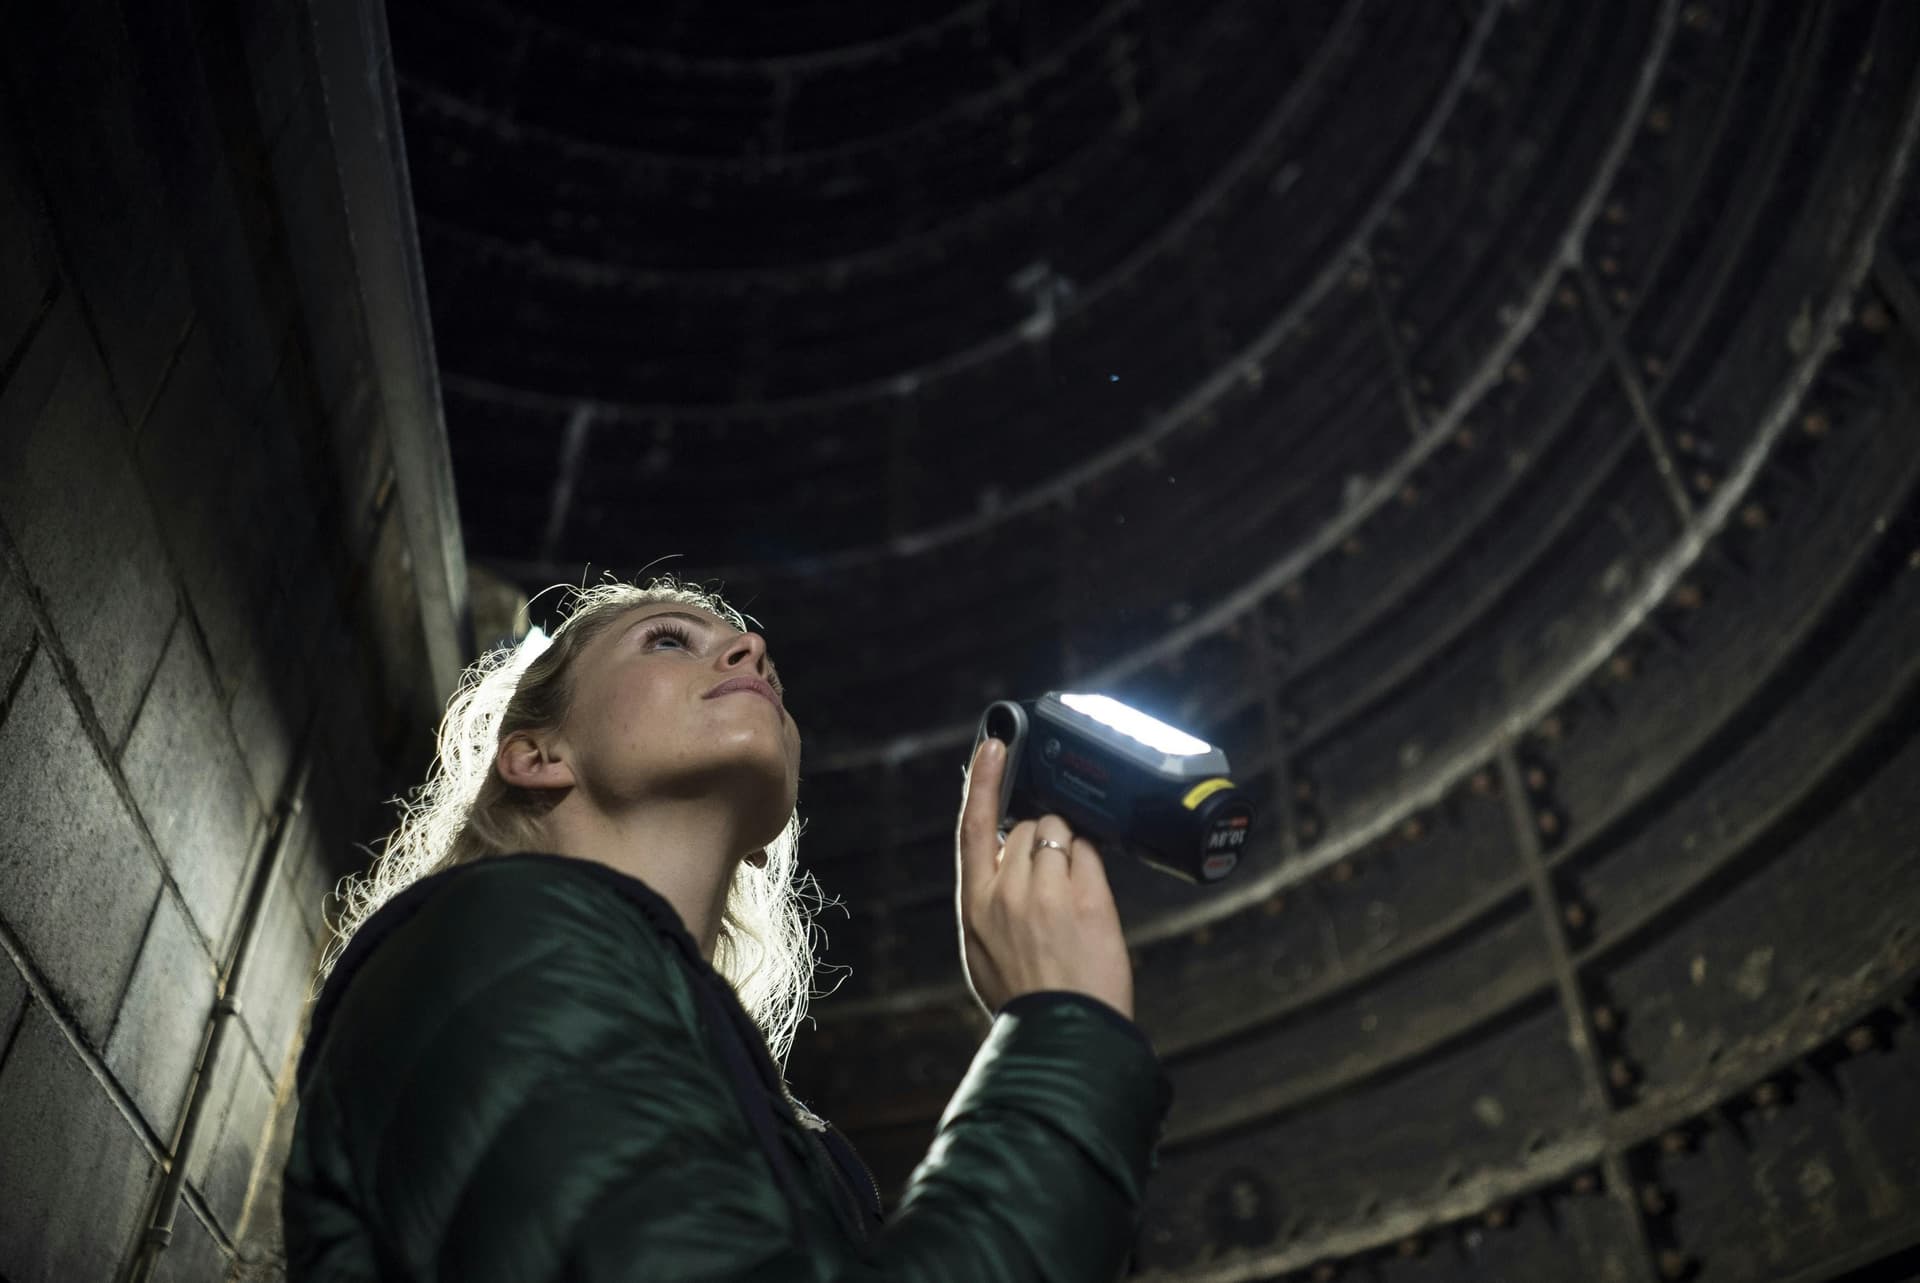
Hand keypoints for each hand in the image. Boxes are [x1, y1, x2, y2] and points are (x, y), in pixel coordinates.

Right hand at [954, 737, 1134, 1020]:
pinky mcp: (1086, 897)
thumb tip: (1005, 859)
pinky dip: (1091, 866)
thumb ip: (989, 900)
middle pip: (1025, 827)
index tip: (994, 745)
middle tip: (1054, 887)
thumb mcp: (983, 950)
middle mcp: (1005, 891)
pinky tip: (1089, 901)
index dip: (984, 780)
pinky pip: (1089, 853)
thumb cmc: (1025, 998)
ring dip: (1069, 852)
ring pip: (1060, 833)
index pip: (972, 826)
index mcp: (973, 904)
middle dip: (1042, 842)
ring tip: (1072, 901)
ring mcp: (1046, 892)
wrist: (1063, 1037)